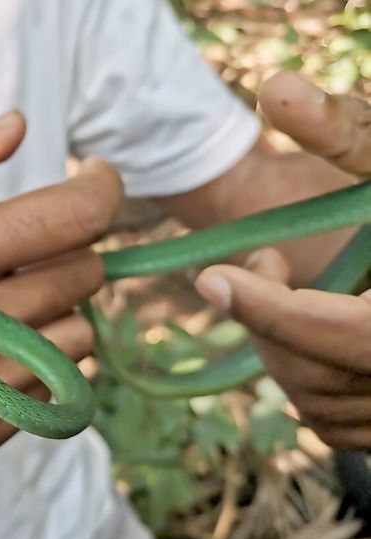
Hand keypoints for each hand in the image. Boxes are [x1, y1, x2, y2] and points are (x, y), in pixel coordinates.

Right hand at [0, 112, 123, 488]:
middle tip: (27, 249)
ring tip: (4, 305)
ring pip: (79, 338)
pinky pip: (52, 393)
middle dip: (69, 251)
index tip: (93, 181)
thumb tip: (16, 125)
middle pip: (84, 276)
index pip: (72, 218)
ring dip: (56, 312)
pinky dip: (35, 365)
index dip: (100, 189)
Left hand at [196, 72, 370, 447]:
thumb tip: (275, 88)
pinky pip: (336, 426)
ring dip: (285, 349)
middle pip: (319, 375)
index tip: (211, 277)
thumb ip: (352, 133)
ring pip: (320, 406)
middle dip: (272, 321)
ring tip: (293, 289)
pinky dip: (311, 381)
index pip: (341, 332)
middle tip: (262, 266)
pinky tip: (318, 332)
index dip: (269, 308)